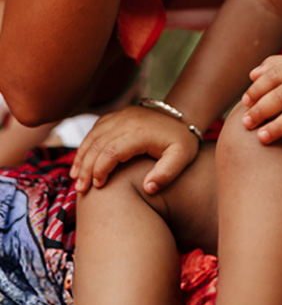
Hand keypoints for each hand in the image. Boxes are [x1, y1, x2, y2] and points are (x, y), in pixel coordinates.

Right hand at [69, 104, 199, 193]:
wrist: (184, 117)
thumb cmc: (182, 142)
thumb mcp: (182, 158)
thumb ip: (166, 173)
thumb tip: (148, 188)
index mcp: (141, 132)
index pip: (111, 151)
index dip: (100, 169)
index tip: (98, 186)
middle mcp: (128, 120)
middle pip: (97, 144)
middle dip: (85, 168)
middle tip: (80, 189)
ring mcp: (121, 115)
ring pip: (92, 136)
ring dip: (81, 157)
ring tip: (75, 178)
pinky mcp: (118, 115)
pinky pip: (95, 129)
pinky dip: (85, 145)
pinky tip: (81, 161)